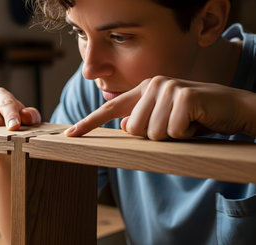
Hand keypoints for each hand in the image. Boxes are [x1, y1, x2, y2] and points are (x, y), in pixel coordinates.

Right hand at [0, 87, 40, 154]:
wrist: (1, 135)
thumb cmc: (15, 124)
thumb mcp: (28, 121)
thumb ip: (31, 116)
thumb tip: (27, 116)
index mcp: (0, 94)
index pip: (6, 104)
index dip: (11, 116)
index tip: (14, 127)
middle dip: (2, 134)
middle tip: (10, 141)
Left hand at [65, 76, 255, 139]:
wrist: (232, 108)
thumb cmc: (195, 116)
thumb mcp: (163, 120)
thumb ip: (141, 122)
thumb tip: (126, 126)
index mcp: (143, 89)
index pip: (110, 108)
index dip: (89, 123)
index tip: (70, 134)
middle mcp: (153, 85)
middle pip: (134, 130)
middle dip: (156, 136)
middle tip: (176, 125)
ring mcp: (168, 88)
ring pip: (153, 134)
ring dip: (173, 136)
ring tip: (187, 123)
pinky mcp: (184, 96)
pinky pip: (173, 132)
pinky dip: (186, 134)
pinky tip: (197, 122)